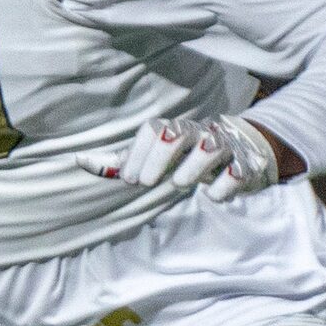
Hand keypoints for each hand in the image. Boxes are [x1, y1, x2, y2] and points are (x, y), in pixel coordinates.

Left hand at [77, 113, 283, 202]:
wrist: (241, 150)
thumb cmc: (186, 156)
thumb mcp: (155, 158)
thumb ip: (122, 161)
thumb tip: (79, 161)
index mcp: (173, 129)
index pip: (152, 130)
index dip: (138, 153)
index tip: (128, 179)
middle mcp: (197, 132)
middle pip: (176, 133)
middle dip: (159, 157)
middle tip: (145, 182)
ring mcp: (223, 146)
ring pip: (209, 146)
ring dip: (192, 166)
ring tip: (179, 183)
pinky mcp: (246, 164)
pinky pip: (237, 170)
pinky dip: (225, 184)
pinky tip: (213, 195)